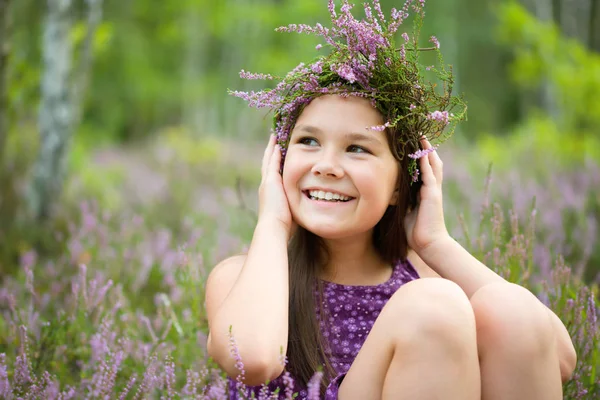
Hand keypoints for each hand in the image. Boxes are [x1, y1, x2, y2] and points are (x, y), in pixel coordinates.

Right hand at [258, 134, 295, 237]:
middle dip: (270, 153)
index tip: (277, 156)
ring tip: (273, 137)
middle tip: (273, 140)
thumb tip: (308, 210)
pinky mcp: (270, 181)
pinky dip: (273, 152)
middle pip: (267, 164)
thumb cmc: (284, 226)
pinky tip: (277, 144)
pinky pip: (272, 162)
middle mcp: (266, 186)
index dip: (274, 165)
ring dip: (271, 148)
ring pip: (268, 160)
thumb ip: (297, 208)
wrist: (274, 227)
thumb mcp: (291, 213)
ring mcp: (267, 182)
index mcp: (270, 194)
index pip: (272, 175)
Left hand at [404, 138, 449, 253]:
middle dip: (424, 147)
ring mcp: (433, 190)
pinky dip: (426, 161)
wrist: (429, 244)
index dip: (418, 154)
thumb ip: (400, 202)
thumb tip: (388, 195)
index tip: (410, 142)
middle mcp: (431, 187)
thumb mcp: (404, 212)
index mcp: (425, 191)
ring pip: (432, 163)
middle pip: (430, 161)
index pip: (423, 167)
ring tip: (421, 134)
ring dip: (427, 149)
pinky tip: (423, 150)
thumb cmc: (416, 232)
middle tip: (418, 131)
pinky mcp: (433, 194)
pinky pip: (430, 173)